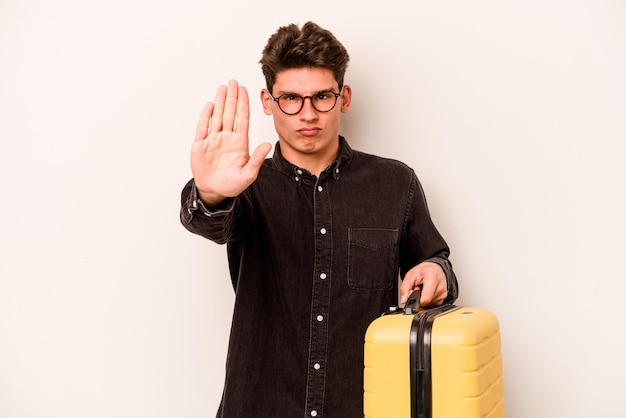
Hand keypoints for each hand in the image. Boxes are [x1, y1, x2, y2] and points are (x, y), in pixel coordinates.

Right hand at [191, 80, 271, 205]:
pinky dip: (206, 116)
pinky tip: (210, 105)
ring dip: (220, 102)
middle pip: (230, 113)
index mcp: (240, 143)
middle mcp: (227, 138)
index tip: (245, 90)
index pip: (243, 119)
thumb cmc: (232, 184)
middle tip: (233, 82)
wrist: (214, 192)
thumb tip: (268, 144)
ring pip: (217, 117)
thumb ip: (257, 159)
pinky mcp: (201, 145)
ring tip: (222, 88)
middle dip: (232, 97)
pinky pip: (203, 127)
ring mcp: (214, 140)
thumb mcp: (248, 175)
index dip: (243, 104)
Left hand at [399, 262, 447, 306]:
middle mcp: (440, 288)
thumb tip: (404, 300)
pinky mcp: (442, 299)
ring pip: (428, 304)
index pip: (425, 299)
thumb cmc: (424, 271)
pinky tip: (427, 292)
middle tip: (418, 288)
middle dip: (418, 297)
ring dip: (422, 298)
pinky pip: (431, 304)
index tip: (413, 292)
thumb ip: (405, 288)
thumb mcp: (411, 275)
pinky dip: (427, 299)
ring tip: (423, 289)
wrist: (435, 269)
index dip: (416, 298)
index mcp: (433, 279)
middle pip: (425, 302)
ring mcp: (442, 294)